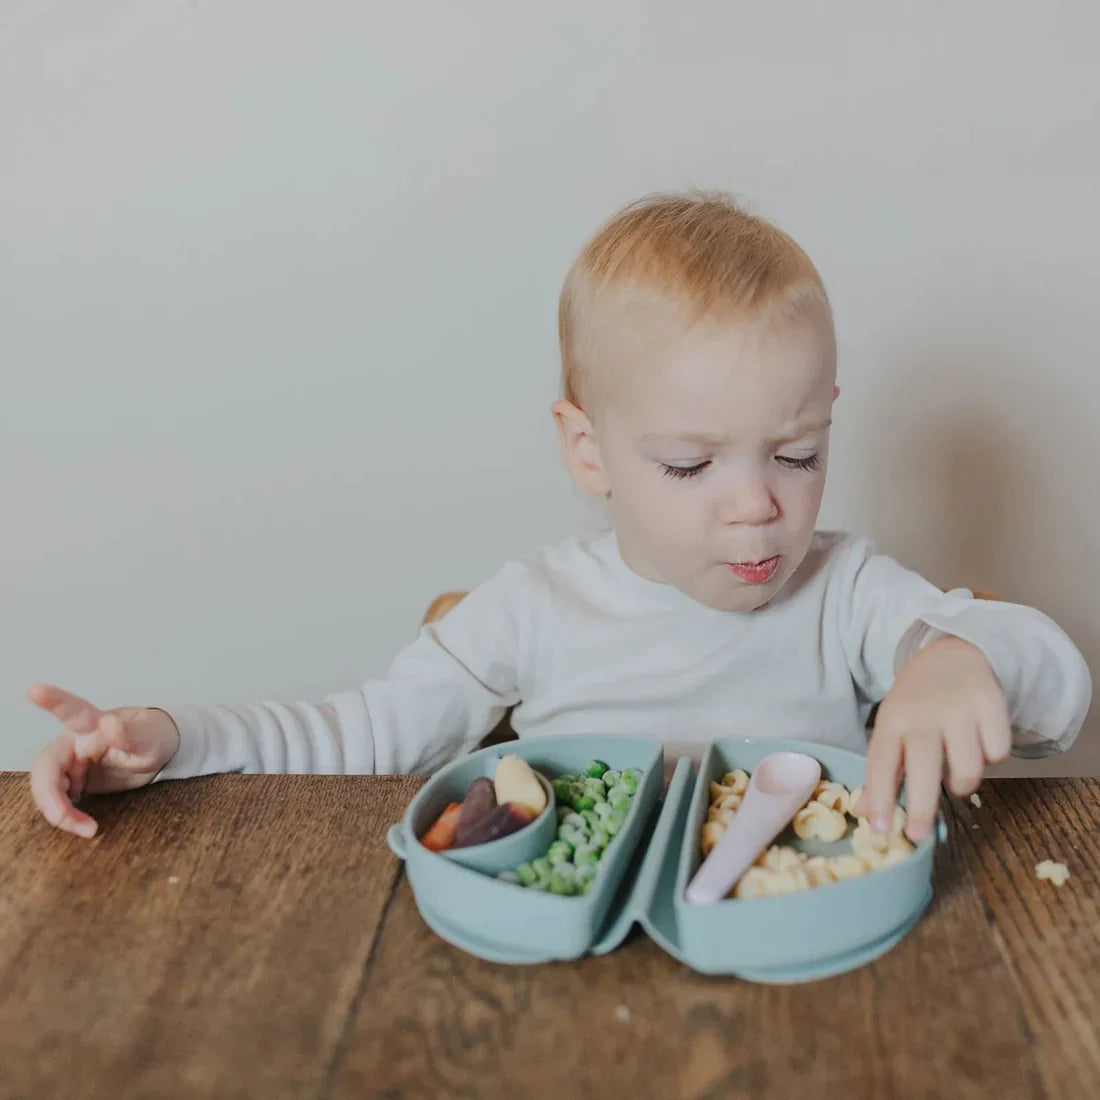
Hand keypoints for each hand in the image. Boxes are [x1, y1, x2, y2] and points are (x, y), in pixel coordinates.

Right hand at [27, 683, 180, 838]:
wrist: (157, 750)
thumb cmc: (153, 736)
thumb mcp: (150, 737)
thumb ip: (130, 734)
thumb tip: (109, 724)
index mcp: (93, 724)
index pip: (71, 710)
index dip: (52, 700)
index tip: (34, 689)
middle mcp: (75, 741)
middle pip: (46, 768)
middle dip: (50, 798)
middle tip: (68, 821)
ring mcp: (70, 762)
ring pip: (48, 788)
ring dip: (60, 811)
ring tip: (87, 828)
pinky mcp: (73, 781)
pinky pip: (59, 799)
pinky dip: (67, 815)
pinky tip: (82, 825)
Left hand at [855, 636, 1010, 843]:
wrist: (953, 653)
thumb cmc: (917, 701)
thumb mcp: (892, 726)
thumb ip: (881, 769)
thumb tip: (865, 814)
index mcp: (893, 719)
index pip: (881, 762)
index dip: (880, 797)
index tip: (880, 830)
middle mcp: (924, 714)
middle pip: (924, 769)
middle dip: (921, 807)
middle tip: (919, 835)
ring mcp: (960, 709)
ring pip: (968, 769)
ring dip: (963, 782)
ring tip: (956, 771)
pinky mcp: (992, 705)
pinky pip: (997, 753)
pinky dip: (992, 757)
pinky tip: (979, 743)